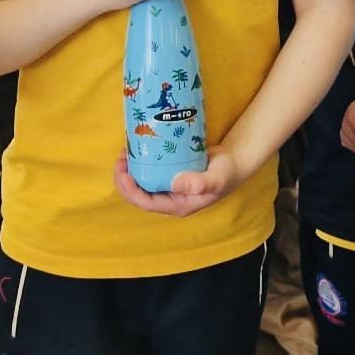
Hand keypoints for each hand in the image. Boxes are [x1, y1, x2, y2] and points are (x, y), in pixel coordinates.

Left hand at [113, 145, 242, 216]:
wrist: (234, 162)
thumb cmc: (226, 173)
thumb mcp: (216, 178)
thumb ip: (200, 183)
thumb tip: (175, 184)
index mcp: (177, 205)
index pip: (147, 203)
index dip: (131, 191)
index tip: (124, 174)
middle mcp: (170, 199)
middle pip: (139, 195)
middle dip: (125, 180)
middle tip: (121, 158)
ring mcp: (168, 187)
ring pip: (141, 183)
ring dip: (130, 170)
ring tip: (125, 152)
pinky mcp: (168, 174)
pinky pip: (149, 172)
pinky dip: (140, 162)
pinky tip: (137, 148)